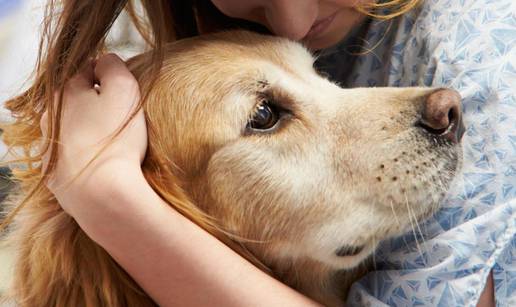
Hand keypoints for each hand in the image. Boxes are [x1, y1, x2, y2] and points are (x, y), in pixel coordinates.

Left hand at [40, 54, 146, 218]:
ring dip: (90, 131)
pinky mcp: (55, 176)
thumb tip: (105, 60)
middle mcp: (50, 118)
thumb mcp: (124, 89)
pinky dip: (87, 157)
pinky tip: (104, 165)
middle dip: (98, 104)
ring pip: (73, 130)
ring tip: (115, 144)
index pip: (88, 70)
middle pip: (77, 101)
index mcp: (65, 93)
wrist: (101, 193)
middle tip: (124, 118)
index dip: (110, 77)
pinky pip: (73, 158)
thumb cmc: (115, 139)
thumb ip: (113, 65)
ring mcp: (50, 149)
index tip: (127, 91)